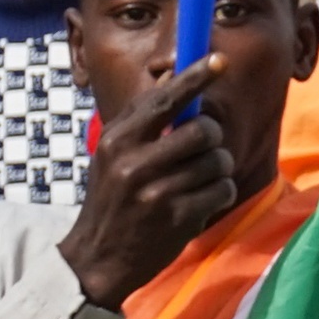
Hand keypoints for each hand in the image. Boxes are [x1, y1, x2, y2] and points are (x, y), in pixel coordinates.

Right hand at [61, 61, 241, 307]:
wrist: (97, 259)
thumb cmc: (112, 199)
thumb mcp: (112, 155)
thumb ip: (141, 122)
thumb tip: (176, 80)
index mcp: (117, 140)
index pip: (163, 100)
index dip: (195, 77)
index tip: (219, 60)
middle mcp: (134, 163)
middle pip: (201, 130)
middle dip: (213, 137)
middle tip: (205, 148)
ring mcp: (156, 193)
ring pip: (217, 161)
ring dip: (218, 169)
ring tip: (200, 180)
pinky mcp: (178, 219)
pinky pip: (221, 190)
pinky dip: (219, 193)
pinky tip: (202, 201)